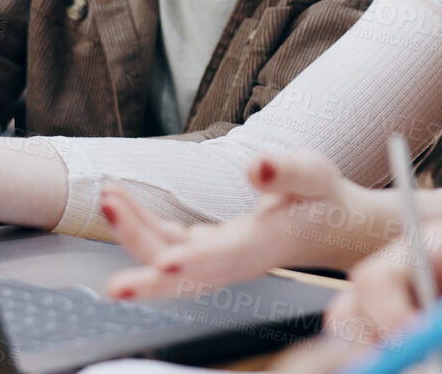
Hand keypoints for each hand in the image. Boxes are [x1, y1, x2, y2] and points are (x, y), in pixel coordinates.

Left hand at [102, 152, 399, 299]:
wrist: (332, 228)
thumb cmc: (323, 199)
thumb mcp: (314, 175)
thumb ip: (286, 171)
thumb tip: (256, 166)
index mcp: (265, 245)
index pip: (225, 259)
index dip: (195, 263)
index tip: (165, 263)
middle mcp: (236, 260)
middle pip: (183, 275)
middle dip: (142, 260)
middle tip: (110, 221)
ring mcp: (218, 259)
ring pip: (168, 260)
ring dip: (133, 234)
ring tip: (108, 197)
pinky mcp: (207, 250)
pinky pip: (166, 246)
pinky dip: (141, 227)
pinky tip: (121, 203)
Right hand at [332, 221, 441, 365]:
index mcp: (431, 247)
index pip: (377, 277)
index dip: (382, 315)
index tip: (412, 345)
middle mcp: (413, 277)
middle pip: (354, 308)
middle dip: (364, 344)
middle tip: (403, 368)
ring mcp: (414, 309)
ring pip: (363, 336)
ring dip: (375, 358)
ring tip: (416, 370)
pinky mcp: (424, 340)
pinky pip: (392, 356)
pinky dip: (396, 366)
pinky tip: (421, 372)